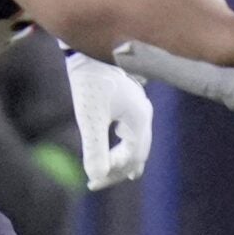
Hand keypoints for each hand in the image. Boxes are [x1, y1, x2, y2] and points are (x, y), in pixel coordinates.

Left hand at [64, 50, 154, 189]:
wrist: (89, 50)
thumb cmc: (91, 83)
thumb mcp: (90, 118)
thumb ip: (94, 148)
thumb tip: (96, 177)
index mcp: (139, 121)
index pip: (132, 158)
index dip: (113, 175)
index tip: (92, 184)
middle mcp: (144, 115)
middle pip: (139, 151)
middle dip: (121, 169)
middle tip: (101, 182)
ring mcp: (139, 106)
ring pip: (137, 140)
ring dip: (127, 157)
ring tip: (123, 171)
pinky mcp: (130, 98)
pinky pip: (132, 127)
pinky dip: (126, 141)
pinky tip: (120, 139)